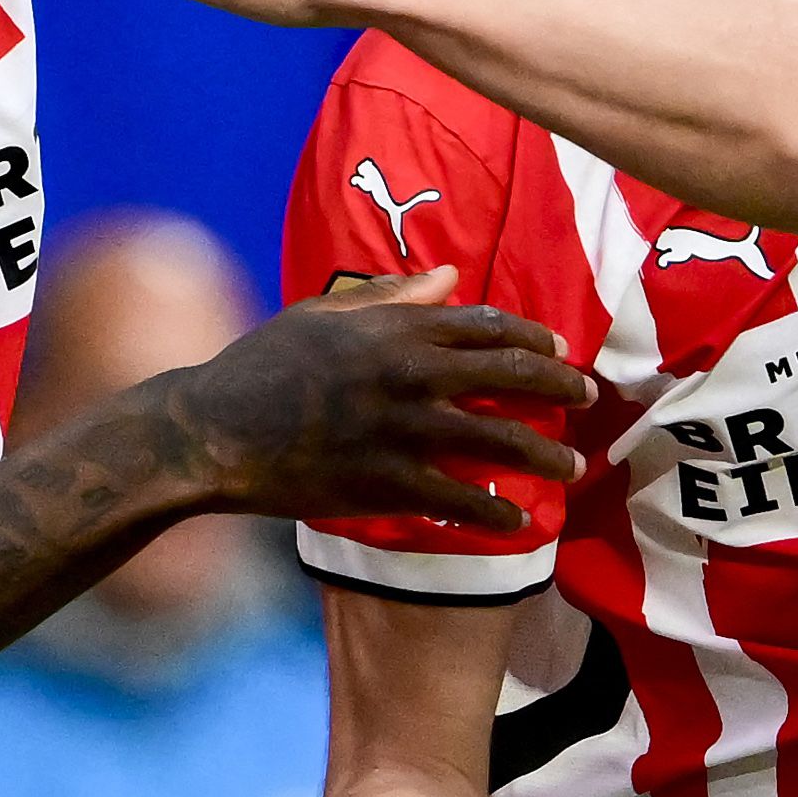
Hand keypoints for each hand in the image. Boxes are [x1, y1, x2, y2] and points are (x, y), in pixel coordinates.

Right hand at [151, 267, 591, 529]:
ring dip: (542, 455)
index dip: (531, 338)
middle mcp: (407, 373)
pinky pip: (456, 498)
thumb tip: (448, 278)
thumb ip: (391, 296)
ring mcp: (399, 430)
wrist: (210, 430)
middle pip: (508, 376)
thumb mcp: (323, 315)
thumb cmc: (261, 366)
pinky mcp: (384, 482)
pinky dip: (492, 510)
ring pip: (495, 441)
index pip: (485, 325)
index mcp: (393, 327)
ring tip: (570, 468)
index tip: (558, 351)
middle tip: (587, 399)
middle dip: (558, 388)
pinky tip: (515, 518)